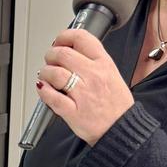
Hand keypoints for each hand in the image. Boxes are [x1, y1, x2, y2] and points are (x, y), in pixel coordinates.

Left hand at [36, 28, 134, 146]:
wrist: (122, 130)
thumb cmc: (117, 107)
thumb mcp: (113, 75)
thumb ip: (94, 61)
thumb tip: (73, 51)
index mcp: (104, 64)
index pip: (81, 38)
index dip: (64, 36)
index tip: (59, 41)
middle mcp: (93, 76)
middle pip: (62, 53)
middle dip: (50, 55)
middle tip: (50, 61)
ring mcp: (82, 94)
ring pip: (54, 73)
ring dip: (45, 73)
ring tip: (46, 77)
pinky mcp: (72, 111)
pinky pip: (51, 96)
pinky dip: (43, 91)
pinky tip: (45, 90)